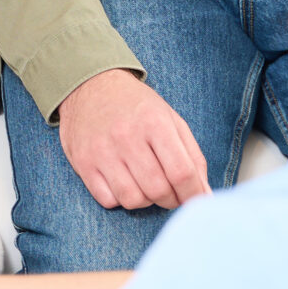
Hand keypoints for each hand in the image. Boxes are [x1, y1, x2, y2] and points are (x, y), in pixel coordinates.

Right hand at [56, 69, 207, 210]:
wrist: (90, 86)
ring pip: (133, 200)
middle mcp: (127, 136)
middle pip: (158, 190)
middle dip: (170, 200)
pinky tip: (123, 182)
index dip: (193, 194)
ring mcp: (102, 151)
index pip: (182, 173)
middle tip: (170, 194)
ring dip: (146, 201)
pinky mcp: (83, 163)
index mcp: (155, 122)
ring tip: (146, 186)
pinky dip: (120, 199)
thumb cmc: (136, 107)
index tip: (195, 199)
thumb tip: (204, 195)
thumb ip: (192, 157)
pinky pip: (108, 200)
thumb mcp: (171, 120)